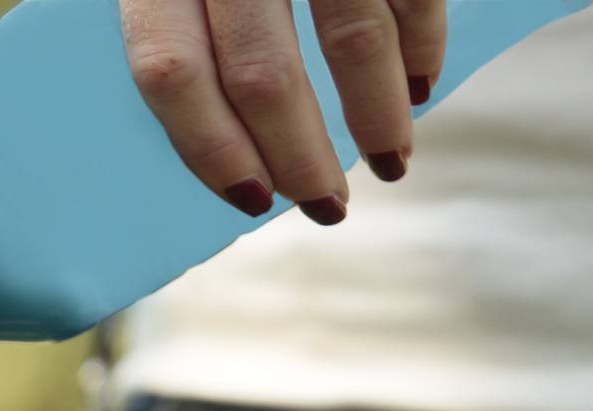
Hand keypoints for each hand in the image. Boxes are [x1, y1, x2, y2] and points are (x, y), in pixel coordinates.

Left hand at [119, 0, 446, 224]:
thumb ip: (176, 23)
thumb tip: (218, 133)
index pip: (170, 72)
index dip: (208, 147)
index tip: (249, 199)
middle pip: (261, 72)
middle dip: (301, 154)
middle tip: (326, 205)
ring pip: (349, 34)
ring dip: (378, 111)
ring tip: (391, 159)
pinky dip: (421, 38)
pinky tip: (421, 81)